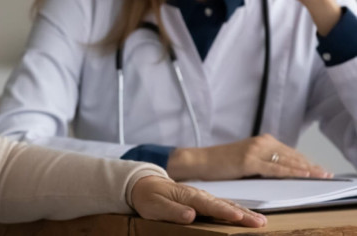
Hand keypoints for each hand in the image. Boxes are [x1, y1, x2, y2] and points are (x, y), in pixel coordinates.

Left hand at [131, 175, 265, 226]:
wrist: (144, 184)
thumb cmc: (149, 196)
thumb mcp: (155, 206)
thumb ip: (172, 210)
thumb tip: (191, 214)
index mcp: (188, 196)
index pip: (210, 205)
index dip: (225, 212)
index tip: (241, 217)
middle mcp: (199, 195)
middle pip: (224, 204)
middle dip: (244, 213)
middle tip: (261, 222)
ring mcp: (202, 197)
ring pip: (226, 204)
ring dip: (244, 212)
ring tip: (261, 220)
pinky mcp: (203, 201)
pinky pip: (222, 206)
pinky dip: (236, 210)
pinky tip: (246, 216)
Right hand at [166, 134, 332, 180]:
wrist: (199, 161)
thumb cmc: (221, 163)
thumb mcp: (246, 159)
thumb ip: (264, 161)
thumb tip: (283, 170)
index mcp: (260, 141)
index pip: (289, 152)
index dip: (305, 160)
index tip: (319, 169)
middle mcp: (260, 143)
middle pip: (291, 155)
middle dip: (310, 165)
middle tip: (326, 173)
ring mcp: (254, 151)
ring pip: (286, 160)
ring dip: (305, 168)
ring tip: (320, 175)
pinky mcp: (248, 161)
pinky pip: (274, 168)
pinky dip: (290, 171)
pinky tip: (302, 174)